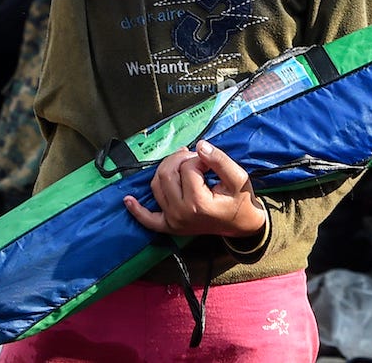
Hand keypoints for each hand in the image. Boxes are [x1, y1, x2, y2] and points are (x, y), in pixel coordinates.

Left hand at [123, 140, 266, 237]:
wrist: (242, 225)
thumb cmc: (241, 201)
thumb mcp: (238, 178)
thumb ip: (220, 160)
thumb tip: (200, 145)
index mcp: (198, 203)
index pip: (189, 167)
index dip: (201, 158)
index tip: (213, 162)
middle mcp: (180, 213)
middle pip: (167, 173)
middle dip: (181, 159)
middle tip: (198, 159)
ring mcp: (172, 221)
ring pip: (157, 185)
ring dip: (167, 169)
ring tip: (184, 165)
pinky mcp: (169, 226)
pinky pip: (148, 219)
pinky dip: (137, 209)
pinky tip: (129, 200)